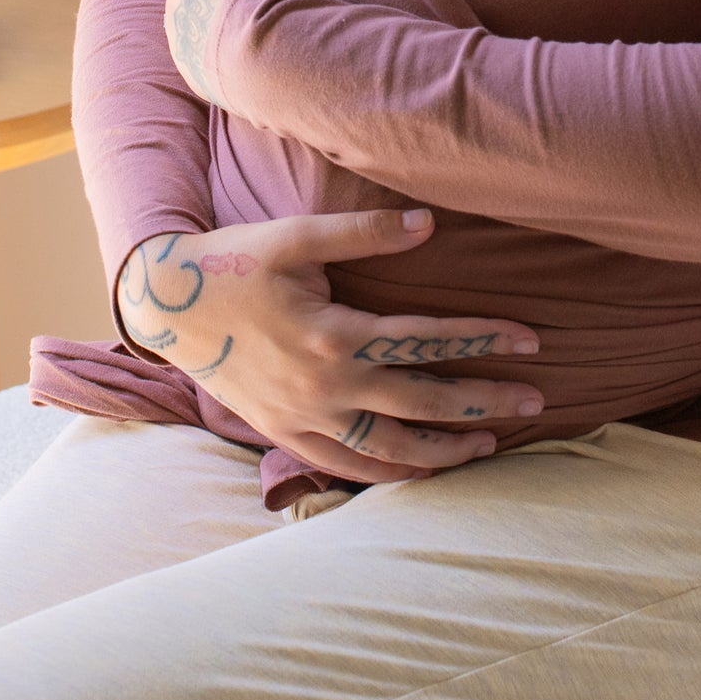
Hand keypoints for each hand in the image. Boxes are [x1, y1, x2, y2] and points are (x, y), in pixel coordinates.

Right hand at [116, 209, 544, 481]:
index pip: (427, 341)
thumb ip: (365, 232)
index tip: (532, 340)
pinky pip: (344, 466)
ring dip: (443, 451)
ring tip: (488, 445)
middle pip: (421, 403)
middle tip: (535, 398)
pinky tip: (417, 471)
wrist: (165, 304)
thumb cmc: (235, 259)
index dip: (483, 339)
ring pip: (389, 450)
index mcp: (334, 334)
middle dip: (482, 402)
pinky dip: (387, 474)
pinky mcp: (282, 433)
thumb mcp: (297, 233)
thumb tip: (429, 225)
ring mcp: (303, 418)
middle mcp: (324, 386)